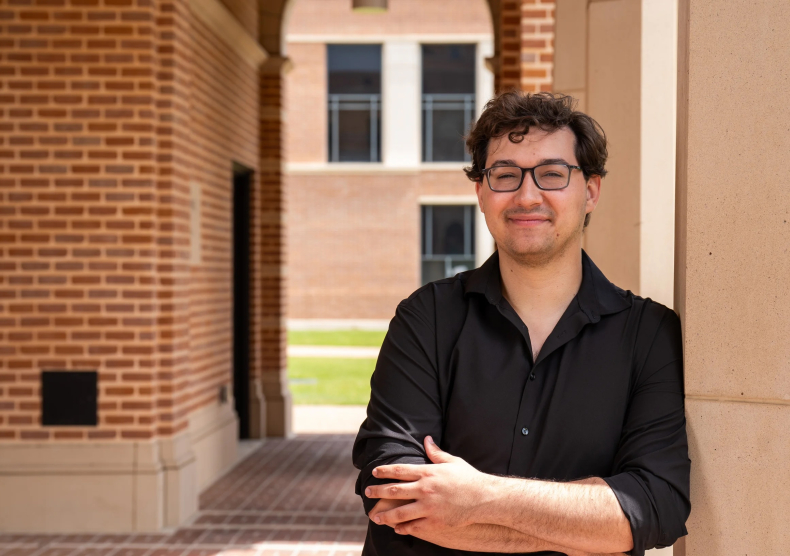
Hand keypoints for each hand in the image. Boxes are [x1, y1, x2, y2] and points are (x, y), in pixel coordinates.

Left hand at [364, 436, 488, 532]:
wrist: (485, 499)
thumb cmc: (469, 479)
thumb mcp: (452, 462)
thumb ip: (436, 453)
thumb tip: (426, 440)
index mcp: (428, 473)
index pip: (400, 471)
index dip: (384, 471)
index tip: (374, 473)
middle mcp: (425, 489)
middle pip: (395, 490)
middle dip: (378, 491)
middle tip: (367, 492)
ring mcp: (429, 507)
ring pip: (400, 512)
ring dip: (385, 514)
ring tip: (375, 516)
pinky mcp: (434, 522)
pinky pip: (414, 526)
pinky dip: (403, 528)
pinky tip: (396, 528)